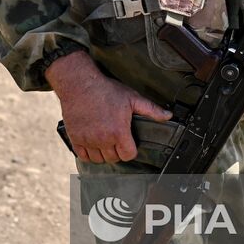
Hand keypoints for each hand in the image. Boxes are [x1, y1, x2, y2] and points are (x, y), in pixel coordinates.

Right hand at [45, 51, 172, 163]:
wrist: (80, 84)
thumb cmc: (106, 90)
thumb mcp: (132, 98)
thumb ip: (151, 110)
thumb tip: (169, 116)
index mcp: (118, 132)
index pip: (128, 155)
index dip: (130, 150)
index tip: (128, 142)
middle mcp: (103, 139)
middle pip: (113, 159)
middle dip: (117, 151)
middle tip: (116, 140)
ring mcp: (88, 140)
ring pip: (98, 160)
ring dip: (103, 154)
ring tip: (105, 143)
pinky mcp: (75, 138)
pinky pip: (83, 156)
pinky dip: (88, 153)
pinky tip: (92, 144)